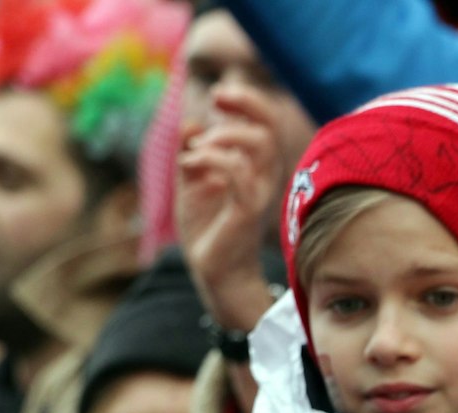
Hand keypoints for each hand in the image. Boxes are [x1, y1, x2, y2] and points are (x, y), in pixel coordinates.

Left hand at [174, 85, 281, 333]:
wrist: (213, 270)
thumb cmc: (207, 227)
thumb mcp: (192, 180)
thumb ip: (192, 151)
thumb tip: (193, 124)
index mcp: (255, 165)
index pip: (267, 122)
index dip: (248, 101)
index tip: (218, 96)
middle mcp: (263, 176)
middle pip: (269, 127)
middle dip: (243, 105)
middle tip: (214, 103)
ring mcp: (258, 193)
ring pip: (258, 146)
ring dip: (222, 136)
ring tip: (195, 150)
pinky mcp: (246, 211)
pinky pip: (238, 173)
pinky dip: (210, 160)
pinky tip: (188, 165)